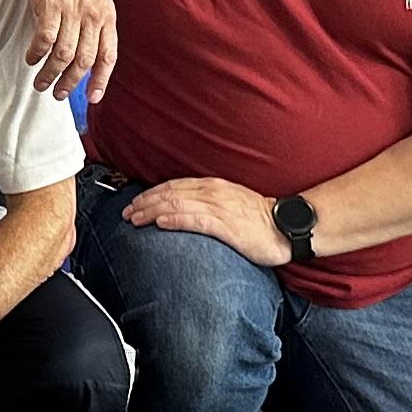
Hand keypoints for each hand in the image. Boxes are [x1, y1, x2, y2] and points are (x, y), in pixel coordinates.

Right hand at [20, 0, 116, 102]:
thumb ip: (93, 19)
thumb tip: (85, 49)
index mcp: (107, 14)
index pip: (108, 56)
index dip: (100, 80)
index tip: (91, 98)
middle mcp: (92, 15)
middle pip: (83, 61)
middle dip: (69, 84)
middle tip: (57, 94)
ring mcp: (72, 10)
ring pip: (62, 55)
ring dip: (49, 74)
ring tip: (40, 83)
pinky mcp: (50, 4)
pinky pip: (44, 39)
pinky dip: (36, 54)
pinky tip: (30, 58)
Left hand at [124, 173, 287, 265]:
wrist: (285, 226)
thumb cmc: (258, 219)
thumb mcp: (230, 202)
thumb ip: (207, 202)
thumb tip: (182, 209)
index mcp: (212, 185)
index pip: (174, 186)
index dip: (150, 194)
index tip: (134, 203)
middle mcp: (212, 192)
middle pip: (169, 193)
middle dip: (144, 203)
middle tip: (126, 213)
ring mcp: (218, 207)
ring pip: (177, 204)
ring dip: (151, 211)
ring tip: (134, 219)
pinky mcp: (225, 225)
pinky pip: (194, 220)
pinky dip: (175, 219)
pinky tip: (160, 223)